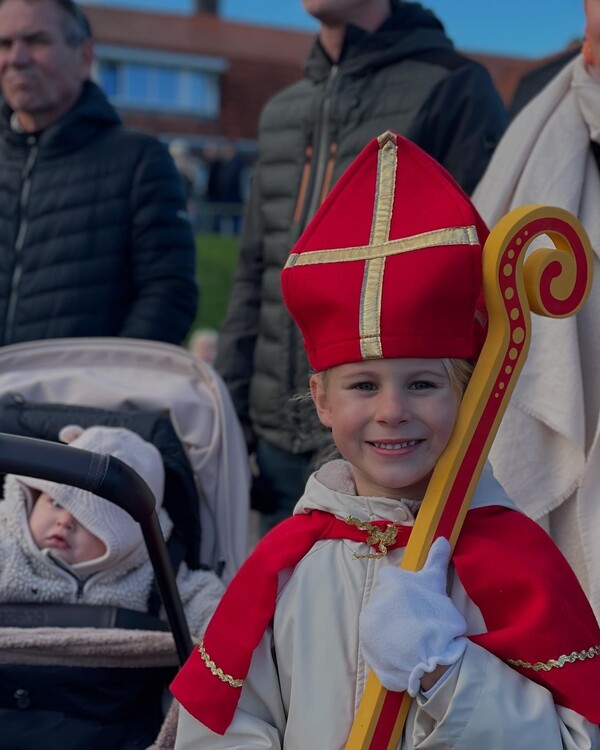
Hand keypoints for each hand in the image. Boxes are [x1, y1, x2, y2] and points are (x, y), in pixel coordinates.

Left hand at [359, 537, 466, 695]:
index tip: (413, 604)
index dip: (402, 591)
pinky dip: (381, 641)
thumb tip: (441, 538)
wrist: (433, 659)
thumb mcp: (438, 584)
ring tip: (406, 638)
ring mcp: (369, 617)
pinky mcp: (365, 637)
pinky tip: (396, 647)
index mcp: (393, 580)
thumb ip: (436, 560)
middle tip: (413, 623)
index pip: (390, 579)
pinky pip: (372, 635)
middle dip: (395, 608)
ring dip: (388, 625)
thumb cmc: (439, 621)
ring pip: (378, 616)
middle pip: (383, 598)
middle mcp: (377, 595)